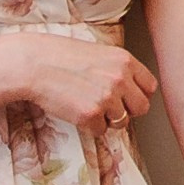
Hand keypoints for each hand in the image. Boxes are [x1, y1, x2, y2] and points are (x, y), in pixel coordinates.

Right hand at [5, 29, 158, 140]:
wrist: (33, 64)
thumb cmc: (60, 56)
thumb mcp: (97, 53)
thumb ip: (116, 69)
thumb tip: (129, 90)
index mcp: (124, 60)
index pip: (150, 86)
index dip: (138, 94)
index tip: (127, 98)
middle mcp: (120, 79)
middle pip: (142, 108)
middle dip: (127, 111)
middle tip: (109, 108)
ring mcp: (106, 98)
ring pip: (122, 122)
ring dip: (106, 119)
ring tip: (86, 105)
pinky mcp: (90, 115)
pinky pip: (100, 131)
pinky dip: (89, 126)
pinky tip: (75, 110)